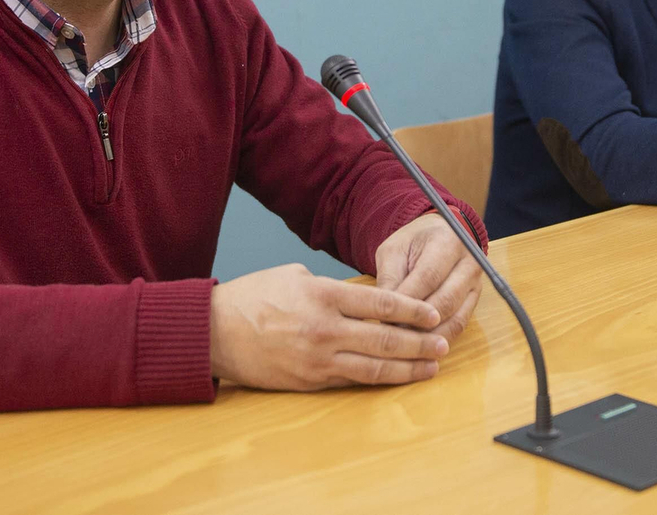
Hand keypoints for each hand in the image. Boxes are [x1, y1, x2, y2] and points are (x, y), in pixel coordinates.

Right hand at [210, 264, 446, 389]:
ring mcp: (317, 360)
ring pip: (373, 368)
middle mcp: (325, 330)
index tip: (433, 314)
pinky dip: (377, 379)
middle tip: (443, 344)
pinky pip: (351, 381)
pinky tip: (394, 377)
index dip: (412, 310)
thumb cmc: (253, 297)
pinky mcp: (309, 381)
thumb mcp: (295, 276)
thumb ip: (332, 288)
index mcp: (323, 296)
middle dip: (420, 343)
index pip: (381, 303)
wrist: (213, 333)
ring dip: (407, 369)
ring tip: (430, 368)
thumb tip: (363, 300)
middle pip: (385, 339)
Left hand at [374, 212, 483, 342]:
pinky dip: (440, 338)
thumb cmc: (413, 243)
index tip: (385, 319)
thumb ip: (390, 278)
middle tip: (393, 337)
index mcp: (448, 242)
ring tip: (406, 347)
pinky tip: (421, 347)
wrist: (440, 236)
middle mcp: (469, 263)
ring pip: (455, 318)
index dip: (407, 301)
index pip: (428, 277)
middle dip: (418, 323)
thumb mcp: (394, 251)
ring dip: (430, 336)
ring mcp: (476, 284)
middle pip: (445, 301)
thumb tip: (384, 314)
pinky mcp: (475, 301)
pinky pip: (460, 325)